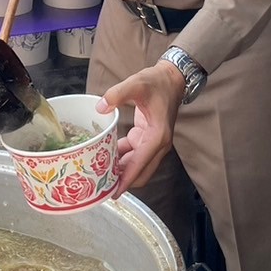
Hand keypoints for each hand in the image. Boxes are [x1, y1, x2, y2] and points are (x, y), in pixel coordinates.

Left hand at [99, 62, 184, 197]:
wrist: (172, 78)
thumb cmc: (156, 82)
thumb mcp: (136, 84)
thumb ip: (117, 94)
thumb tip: (100, 107)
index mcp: (158, 136)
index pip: (140, 164)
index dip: (127, 180)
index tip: (114, 193)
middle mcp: (158, 144)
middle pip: (141, 172)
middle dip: (123, 181)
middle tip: (100, 186)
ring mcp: (153, 143)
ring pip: (137, 165)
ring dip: (121, 170)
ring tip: (99, 175)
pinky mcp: (148, 139)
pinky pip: (134, 154)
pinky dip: (121, 158)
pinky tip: (104, 157)